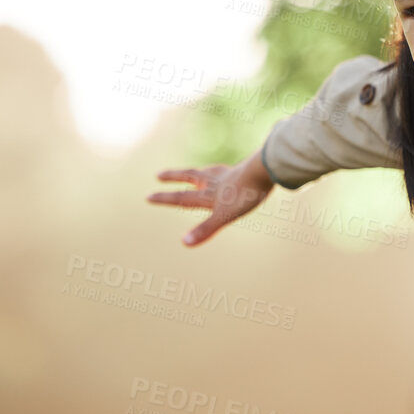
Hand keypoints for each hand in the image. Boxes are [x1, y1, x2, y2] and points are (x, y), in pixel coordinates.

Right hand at [146, 152, 275, 246]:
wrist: (265, 170)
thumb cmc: (245, 194)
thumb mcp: (224, 215)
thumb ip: (205, 229)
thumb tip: (184, 243)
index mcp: (207, 194)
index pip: (181, 197)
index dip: (164, 198)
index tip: (147, 196)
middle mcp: (214, 181)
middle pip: (189, 177)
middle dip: (173, 177)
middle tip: (158, 174)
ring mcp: (228, 174)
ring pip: (206, 172)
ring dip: (195, 172)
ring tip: (191, 172)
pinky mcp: (242, 169)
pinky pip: (225, 170)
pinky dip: (219, 171)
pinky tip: (224, 172)